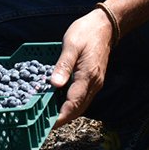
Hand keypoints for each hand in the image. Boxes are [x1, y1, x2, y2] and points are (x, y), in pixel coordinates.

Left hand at [50, 9, 113, 127]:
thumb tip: (54, 85)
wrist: (104, 25)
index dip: (61, 116)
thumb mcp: (71, 45)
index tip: (48, 124)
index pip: (73, 103)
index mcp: (87, 76)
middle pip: (78, 108)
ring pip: (81, 104)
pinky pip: (82, 97)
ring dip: (67, 112)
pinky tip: (60, 101)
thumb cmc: (86, 32)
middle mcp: (94, 83)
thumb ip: (63, 65)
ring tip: (49, 116)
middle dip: (63, 118)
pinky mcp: (94, 80)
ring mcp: (95, 82)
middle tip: (44, 123)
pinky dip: (72, 104)